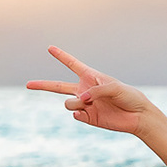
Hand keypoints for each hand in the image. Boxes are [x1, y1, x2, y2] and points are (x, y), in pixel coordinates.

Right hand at [26, 46, 153, 134]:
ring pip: (68, 103)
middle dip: (42, 85)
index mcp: (90, 77)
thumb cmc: (129, 96)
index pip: (72, 64)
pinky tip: (87, 112)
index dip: (61, 56)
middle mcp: (85, 90)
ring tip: (88, 103)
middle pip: (58, 87)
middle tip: (28, 84)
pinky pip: (75, 115)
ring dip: (75, 103)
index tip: (50, 48)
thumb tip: (81, 101)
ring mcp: (85, 105)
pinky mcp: (88, 118)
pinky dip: (78, 113)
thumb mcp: (114, 87)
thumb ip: (95, 90)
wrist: (138, 116)